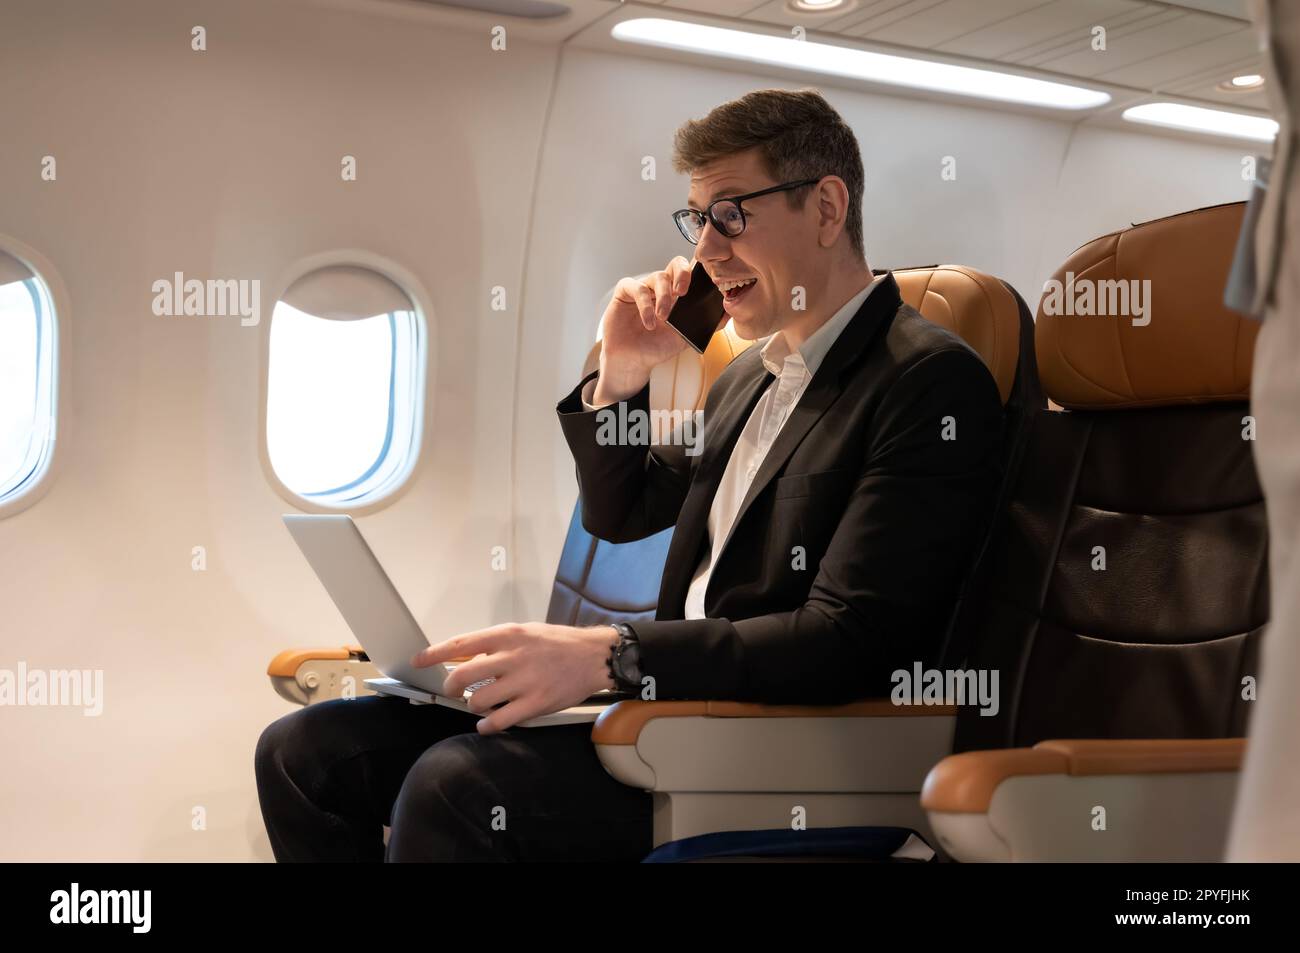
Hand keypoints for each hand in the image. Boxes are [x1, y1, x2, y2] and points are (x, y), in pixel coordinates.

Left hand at [411, 622, 618, 733]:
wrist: (593, 656)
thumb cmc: (557, 643)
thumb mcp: (524, 632)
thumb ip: (495, 644)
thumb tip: (464, 658)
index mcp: (508, 634)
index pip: (461, 643)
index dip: (435, 654)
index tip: (418, 661)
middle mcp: (513, 657)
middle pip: (463, 676)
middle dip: (451, 687)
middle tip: (454, 690)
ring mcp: (524, 682)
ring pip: (478, 701)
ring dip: (473, 705)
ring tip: (481, 703)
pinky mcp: (536, 704)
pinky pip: (499, 721)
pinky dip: (486, 726)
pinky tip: (487, 724)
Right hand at [593, 255, 696, 404]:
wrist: (633, 362)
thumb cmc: (657, 347)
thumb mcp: (686, 337)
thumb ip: (706, 325)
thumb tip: (728, 314)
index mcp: (677, 294)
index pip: (691, 272)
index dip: (699, 271)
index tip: (704, 283)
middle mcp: (661, 287)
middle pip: (675, 264)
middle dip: (683, 274)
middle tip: (683, 293)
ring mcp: (643, 288)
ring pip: (658, 277)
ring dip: (664, 297)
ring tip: (663, 318)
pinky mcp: (625, 292)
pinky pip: (636, 288)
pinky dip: (645, 305)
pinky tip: (649, 321)